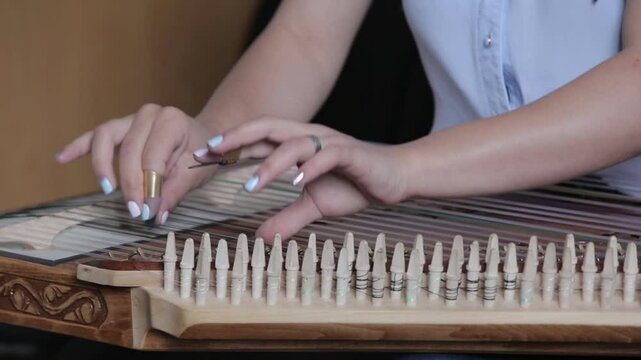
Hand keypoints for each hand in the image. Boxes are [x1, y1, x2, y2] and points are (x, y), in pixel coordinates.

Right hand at [56, 104, 216, 223]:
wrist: (202, 137)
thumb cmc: (200, 153)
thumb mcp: (196, 173)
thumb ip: (175, 193)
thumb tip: (156, 215)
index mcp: (172, 121)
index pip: (154, 156)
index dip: (149, 186)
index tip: (148, 211)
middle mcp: (149, 114)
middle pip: (129, 149)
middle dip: (129, 183)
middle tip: (133, 210)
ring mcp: (131, 119)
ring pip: (106, 138)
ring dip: (102, 166)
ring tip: (105, 189)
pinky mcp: (118, 128)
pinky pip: (94, 137)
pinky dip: (78, 147)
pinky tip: (61, 158)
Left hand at [195, 117, 408, 239]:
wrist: (393, 178)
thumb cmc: (354, 184)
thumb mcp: (314, 206)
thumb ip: (287, 218)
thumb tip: (262, 238)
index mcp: (297, 144)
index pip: (257, 139)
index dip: (230, 145)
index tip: (201, 156)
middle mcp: (309, 136)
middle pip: (268, 127)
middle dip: (238, 138)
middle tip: (211, 152)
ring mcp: (330, 142)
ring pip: (294, 143)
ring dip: (271, 163)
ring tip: (252, 185)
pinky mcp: (351, 153)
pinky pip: (327, 155)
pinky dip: (311, 167)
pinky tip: (297, 183)